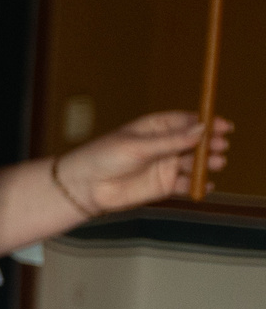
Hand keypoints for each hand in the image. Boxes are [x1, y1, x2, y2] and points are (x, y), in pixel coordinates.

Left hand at [59, 111, 232, 211]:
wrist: (85, 187)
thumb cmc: (104, 157)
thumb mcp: (137, 146)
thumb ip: (170, 141)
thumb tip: (201, 130)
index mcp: (155, 127)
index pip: (186, 121)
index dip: (206, 122)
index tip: (223, 125)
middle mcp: (164, 145)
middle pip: (195, 142)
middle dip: (210, 143)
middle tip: (220, 145)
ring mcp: (166, 165)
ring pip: (194, 163)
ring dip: (207, 163)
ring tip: (215, 163)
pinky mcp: (165, 186)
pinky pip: (188, 184)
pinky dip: (199, 185)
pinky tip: (205, 184)